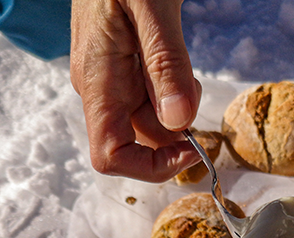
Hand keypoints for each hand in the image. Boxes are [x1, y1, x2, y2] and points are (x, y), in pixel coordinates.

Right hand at [70, 0, 202, 181]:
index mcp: (97, 80)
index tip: (190, 147)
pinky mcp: (119, 66)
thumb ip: (165, 65)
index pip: (110, 156)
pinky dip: (171, 89)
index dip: (151, 166)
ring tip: (184, 63)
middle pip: (139, 141)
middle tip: (196, 86)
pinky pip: (148, 96)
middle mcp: (97, 87)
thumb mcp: (153, 8)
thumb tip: (178, 122)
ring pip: (148, 119)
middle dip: (176, 129)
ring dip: (176, 107)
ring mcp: (107, 78)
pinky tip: (176, 58)